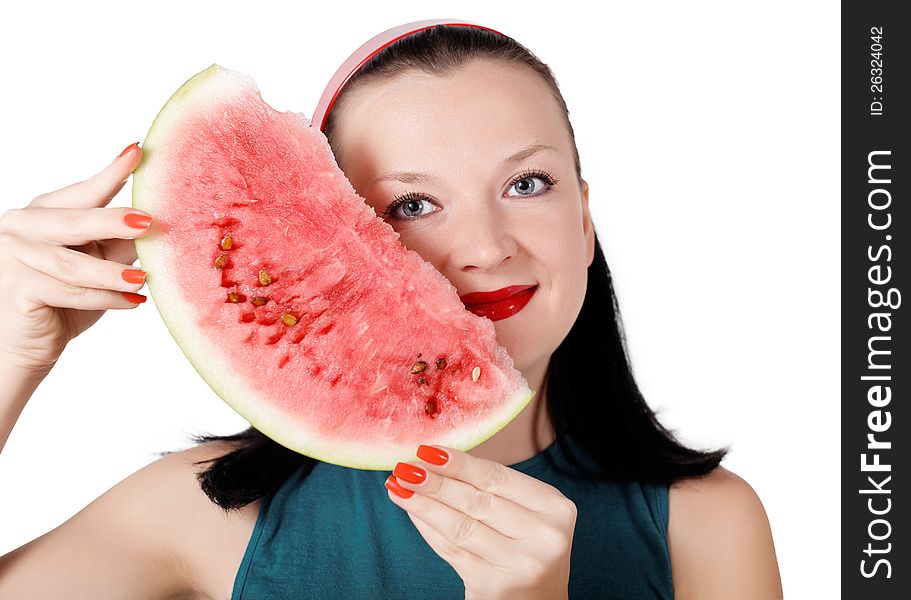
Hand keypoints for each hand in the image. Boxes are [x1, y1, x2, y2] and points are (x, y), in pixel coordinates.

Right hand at [0, 143, 149, 375]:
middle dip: (113, 221)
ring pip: (73, 264)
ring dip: (113, 272)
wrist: (24, 341)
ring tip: (144, 277)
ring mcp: (14, 257)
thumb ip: (119, 245)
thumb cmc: (62, 299)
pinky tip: (133, 302)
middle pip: (74, 222)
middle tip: (149, 221)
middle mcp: (22, 227)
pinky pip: (69, 293)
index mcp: (43, 213)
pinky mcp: (18, 289)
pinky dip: (105, 299)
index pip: (83, 191)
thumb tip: (164, 227)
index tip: (138, 152)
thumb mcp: (96, 264)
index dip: (111, 172)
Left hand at [385, 444, 576, 599]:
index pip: (497, 477)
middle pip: (476, 500)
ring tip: (398, 486)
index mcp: (555, 508)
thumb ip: (494, 489)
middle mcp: (544, 537)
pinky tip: (412, 512)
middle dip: (435, 481)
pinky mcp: (493, 586)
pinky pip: (451, 550)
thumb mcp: (528, 515)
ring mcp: (520, 565)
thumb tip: (436, 458)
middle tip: (404, 466)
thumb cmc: (527, 548)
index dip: (459, 463)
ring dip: (423, 504)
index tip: (427, 450)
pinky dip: (428, 528)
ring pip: (460, 525)